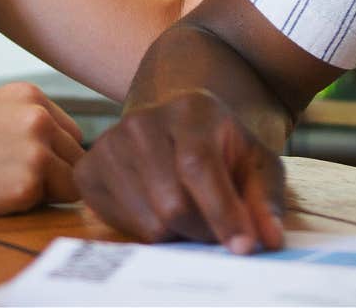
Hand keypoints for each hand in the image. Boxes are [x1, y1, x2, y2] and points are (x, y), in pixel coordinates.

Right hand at [0, 82, 84, 217]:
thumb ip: (27, 120)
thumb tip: (68, 150)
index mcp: (30, 94)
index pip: (72, 134)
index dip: (53, 156)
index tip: (20, 164)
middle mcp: (39, 117)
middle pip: (77, 159)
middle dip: (54, 175)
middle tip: (8, 179)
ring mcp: (36, 151)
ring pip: (72, 184)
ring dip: (46, 193)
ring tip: (1, 186)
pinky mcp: (27, 185)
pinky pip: (49, 205)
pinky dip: (28, 207)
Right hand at [75, 90, 284, 252]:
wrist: (175, 129)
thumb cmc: (220, 149)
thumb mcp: (253, 163)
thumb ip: (264, 199)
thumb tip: (268, 239)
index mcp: (189, 109)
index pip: (198, 166)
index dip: (222, 211)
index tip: (244, 246)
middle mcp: (142, 122)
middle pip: (172, 203)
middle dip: (203, 230)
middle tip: (216, 229)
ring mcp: (109, 144)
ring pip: (149, 221)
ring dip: (178, 234)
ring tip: (189, 213)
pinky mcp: (87, 170)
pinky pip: (121, 225)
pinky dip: (147, 231)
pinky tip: (157, 209)